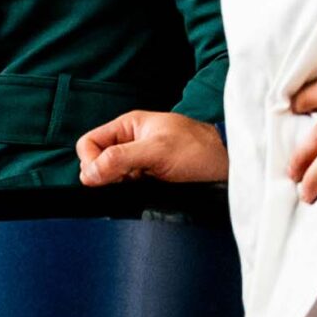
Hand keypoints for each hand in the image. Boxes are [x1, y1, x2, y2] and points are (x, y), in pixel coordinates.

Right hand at [76, 109, 228, 186]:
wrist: (228, 164)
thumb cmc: (199, 149)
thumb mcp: (156, 151)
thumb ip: (119, 158)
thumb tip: (88, 174)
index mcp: (127, 126)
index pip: (89, 143)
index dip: (90, 161)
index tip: (102, 176)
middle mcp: (130, 142)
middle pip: (97, 160)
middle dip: (105, 174)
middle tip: (126, 180)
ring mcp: (139, 160)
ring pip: (111, 175)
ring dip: (118, 183)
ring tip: (140, 184)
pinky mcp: (148, 176)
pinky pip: (126, 185)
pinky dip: (130, 190)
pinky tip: (145, 190)